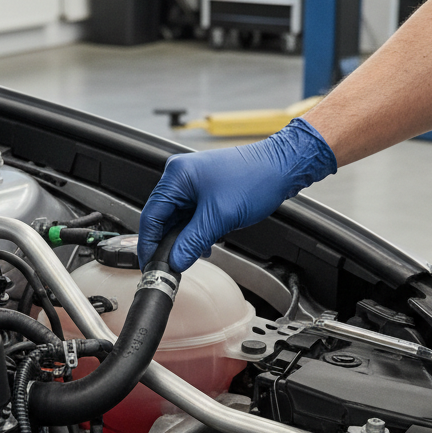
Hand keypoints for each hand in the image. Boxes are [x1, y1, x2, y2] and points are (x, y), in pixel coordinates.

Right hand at [138, 118, 336, 270]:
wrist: (282, 167)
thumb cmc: (255, 180)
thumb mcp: (219, 218)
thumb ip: (193, 242)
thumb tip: (175, 261)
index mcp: (177, 176)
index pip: (152, 215)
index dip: (149, 243)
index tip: (150, 263)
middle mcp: (181, 176)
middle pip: (163, 217)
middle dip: (169, 242)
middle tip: (171, 264)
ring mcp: (194, 182)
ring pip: (179, 218)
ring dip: (185, 238)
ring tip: (192, 254)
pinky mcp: (206, 189)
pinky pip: (192, 214)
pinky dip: (196, 231)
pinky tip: (205, 243)